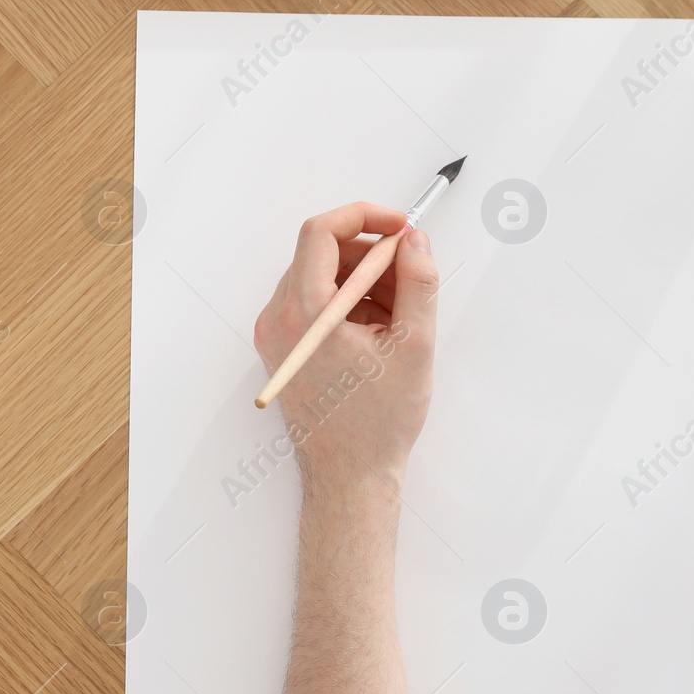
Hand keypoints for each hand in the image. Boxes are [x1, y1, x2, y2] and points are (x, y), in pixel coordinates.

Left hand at [252, 202, 437, 493]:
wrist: (348, 476)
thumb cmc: (378, 421)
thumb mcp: (414, 344)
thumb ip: (418, 282)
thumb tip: (414, 241)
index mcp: (302, 314)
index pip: (320, 233)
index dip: (364, 216)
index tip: (400, 225)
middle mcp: (277, 319)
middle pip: (320, 253)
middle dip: (370, 254)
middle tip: (411, 274)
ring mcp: (274, 334)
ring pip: (320, 278)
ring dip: (364, 281)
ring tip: (402, 315)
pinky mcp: (282, 348)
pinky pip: (314, 304)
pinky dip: (350, 303)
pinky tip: (381, 332)